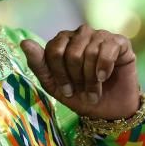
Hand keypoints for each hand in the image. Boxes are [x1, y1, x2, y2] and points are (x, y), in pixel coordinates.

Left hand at [21, 25, 140, 120]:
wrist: (110, 111)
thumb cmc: (80, 96)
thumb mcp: (54, 85)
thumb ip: (38, 64)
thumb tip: (24, 42)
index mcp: (63, 41)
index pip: (54, 50)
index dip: (60, 74)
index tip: (66, 91)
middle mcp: (81, 34)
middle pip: (72, 52)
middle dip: (77, 78)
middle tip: (83, 92)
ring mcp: (101, 36)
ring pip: (90, 51)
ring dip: (91, 78)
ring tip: (95, 91)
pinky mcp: (120, 42)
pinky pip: (108, 47)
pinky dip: (105, 66)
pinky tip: (104, 77)